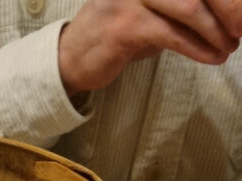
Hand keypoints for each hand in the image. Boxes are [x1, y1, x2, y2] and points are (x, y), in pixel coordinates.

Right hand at [59, 0, 241, 95]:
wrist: (72, 57)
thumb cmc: (118, 31)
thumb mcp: (156, 8)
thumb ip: (186, 4)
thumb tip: (229, 11)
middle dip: (230, 7)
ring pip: (190, 7)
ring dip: (216, 30)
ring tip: (230, 45)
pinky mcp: (126, 25)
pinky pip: (173, 35)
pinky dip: (198, 48)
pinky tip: (213, 57)